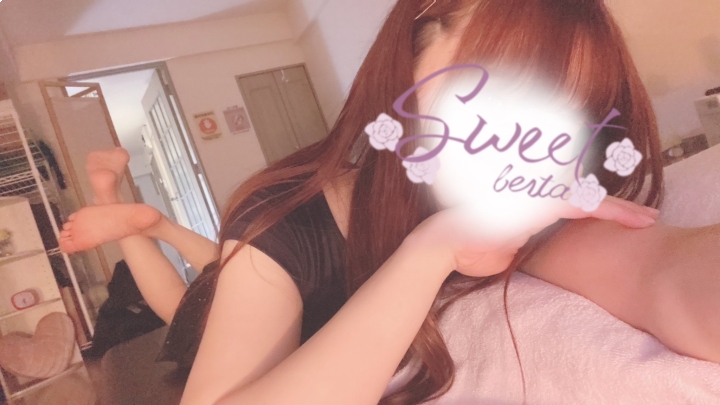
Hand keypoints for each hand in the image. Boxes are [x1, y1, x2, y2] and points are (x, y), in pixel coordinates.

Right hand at [403, 196, 658, 277]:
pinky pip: (572, 204)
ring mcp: (533, 197)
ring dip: (616, 209)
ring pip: (583, 197)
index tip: (623, 218)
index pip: (568, 205)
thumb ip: (521, 239)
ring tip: (644, 218)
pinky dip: (600, 208)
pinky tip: (623, 215)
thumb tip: (530, 241)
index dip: (596, 210)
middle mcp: (532, 196)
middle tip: (648, 216)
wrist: (441, 246)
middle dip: (616, 207)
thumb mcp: (502, 247)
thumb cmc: (466, 248)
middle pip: (582, 196)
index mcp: (526, 206)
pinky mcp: (533, 203)